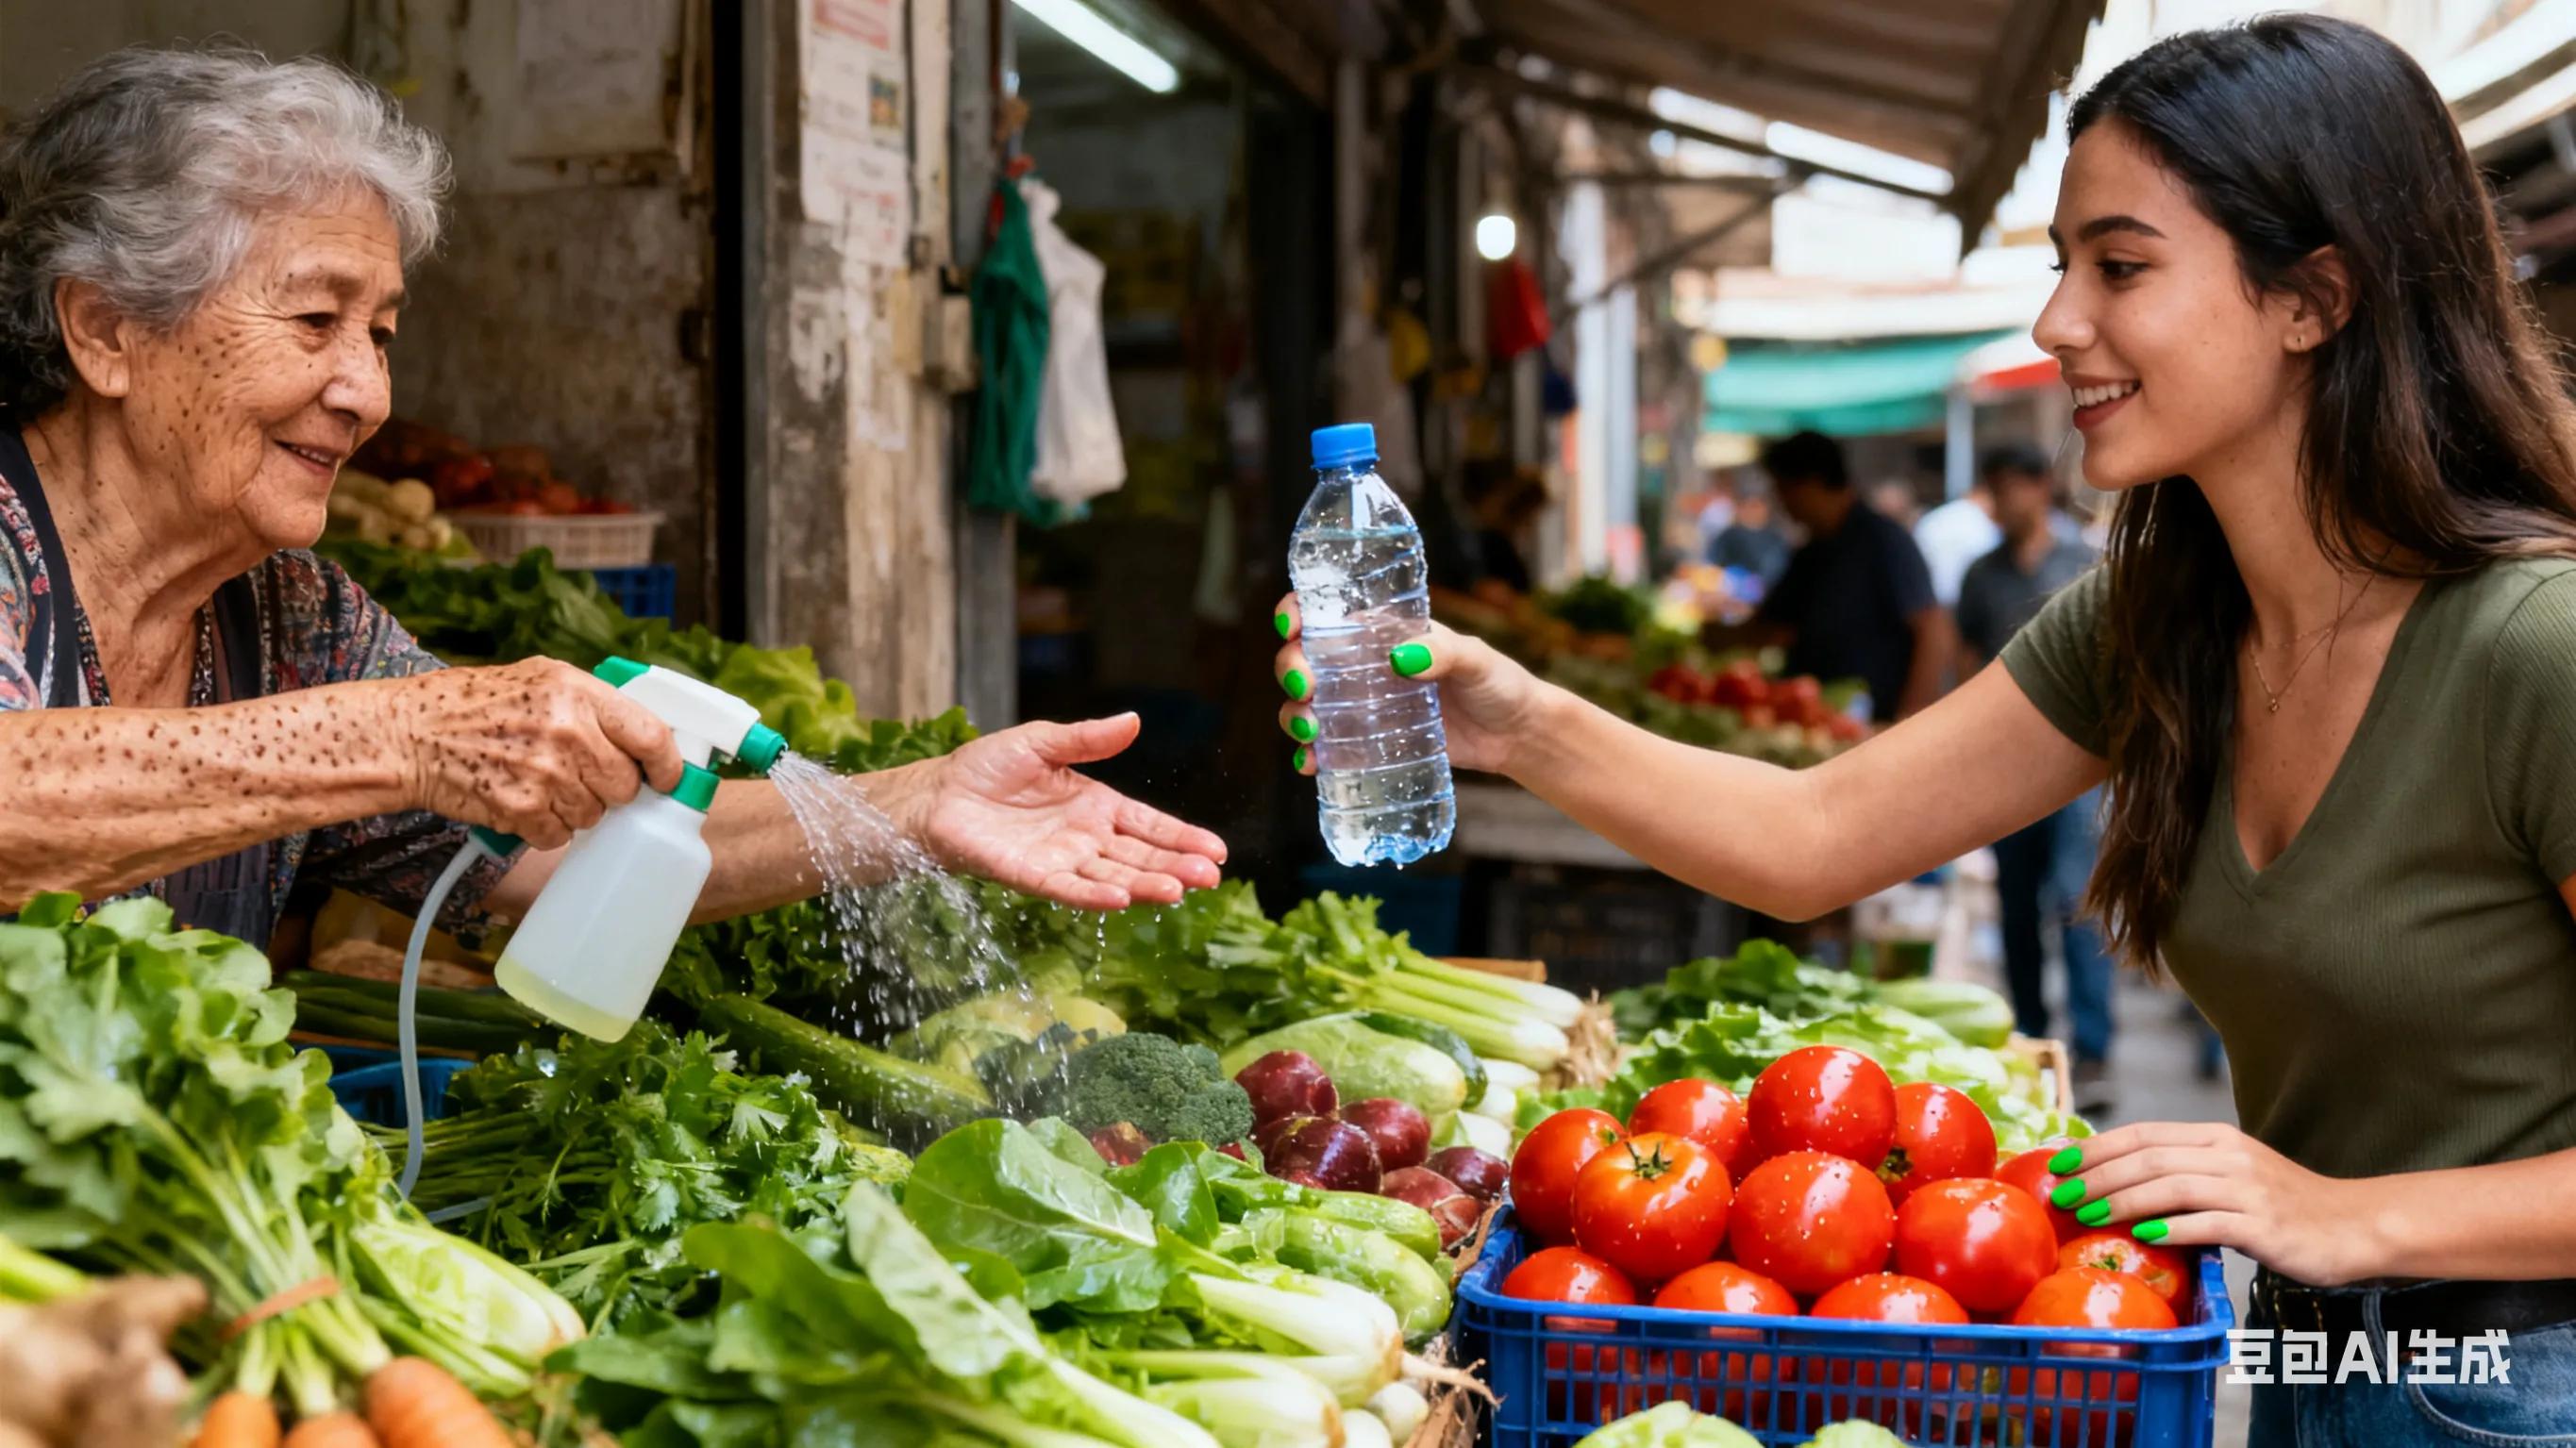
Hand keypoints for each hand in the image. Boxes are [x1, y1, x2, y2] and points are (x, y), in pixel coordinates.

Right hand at [394, 658, 684, 849]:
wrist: (410, 734)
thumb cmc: (475, 704)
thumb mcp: (541, 679)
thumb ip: (594, 703)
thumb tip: (646, 736)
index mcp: (579, 692)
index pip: (652, 736)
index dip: (667, 765)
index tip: (666, 778)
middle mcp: (568, 732)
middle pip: (625, 786)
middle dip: (608, 788)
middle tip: (579, 776)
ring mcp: (546, 774)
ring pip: (593, 815)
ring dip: (573, 808)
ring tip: (538, 782)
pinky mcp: (522, 809)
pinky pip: (559, 835)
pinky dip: (544, 827)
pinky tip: (519, 800)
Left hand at [899, 714, 1226, 910]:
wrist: (937, 793)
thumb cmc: (987, 768)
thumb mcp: (1043, 741)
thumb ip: (1088, 739)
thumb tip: (1134, 720)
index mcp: (1095, 806)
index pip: (1149, 824)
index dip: (1182, 837)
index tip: (1217, 851)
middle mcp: (1085, 838)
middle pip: (1139, 856)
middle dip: (1175, 867)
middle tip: (1210, 877)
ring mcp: (1060, 860)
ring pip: (1112, 877)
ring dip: (1145, 885)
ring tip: (1178, 890)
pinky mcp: (1030, 877)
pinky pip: (1068, 888)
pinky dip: (1094, 896)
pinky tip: (1122, 899)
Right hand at [1270, 595, 1544, 777]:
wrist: (1516, 735)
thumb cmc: (1500, 684)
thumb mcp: (1477, 660)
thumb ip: (1445, 653)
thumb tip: (1402, 658)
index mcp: (1384, 632)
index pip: (1329, 612)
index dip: (1298, 612)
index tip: (1289, 625)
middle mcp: (1365, 666)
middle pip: (1306, 659)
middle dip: (1291, 669)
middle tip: (1303, 687)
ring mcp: (1364, 706)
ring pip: (1308, 704)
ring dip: (1294, 715)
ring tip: (1308, 732)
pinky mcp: (1371, 743)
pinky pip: (1329, 747)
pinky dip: (1311, 755)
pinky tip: (1308, 763)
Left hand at [2050, 1121, 2381, 1286]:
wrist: (2354, 1225)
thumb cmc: (2284, 1206)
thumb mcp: (2232, 1176)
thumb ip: (2184, 1175)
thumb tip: (2117, 1187)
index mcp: (2216, 1138)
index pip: (2143, 1134)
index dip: (2096, 1147)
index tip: (2058, 1163)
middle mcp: (2229, 1156)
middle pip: (2149, 1158)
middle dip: (2098, 1175)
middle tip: (2064, 1195)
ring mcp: (2247, 1189)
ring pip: (2172, 1186)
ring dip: (2124, 1200)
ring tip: (2089, 1214)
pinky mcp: (2263, 1224)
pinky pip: (2209, 1222)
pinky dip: (2173, 1228)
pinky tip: (2145, 1235)